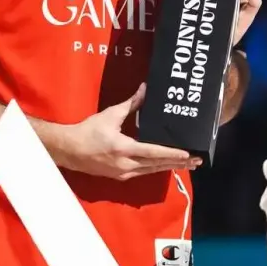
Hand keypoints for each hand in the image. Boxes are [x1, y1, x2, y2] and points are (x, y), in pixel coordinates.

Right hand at [55, 85, 201, 180]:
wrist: (69, 150)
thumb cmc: (88, 131)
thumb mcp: (110, 115)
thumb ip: (131, 104)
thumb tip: (146, 89)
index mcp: (124, 149)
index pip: (153, 152)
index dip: (172, 154)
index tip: (188, 154)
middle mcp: (126, 165)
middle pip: (157, 165)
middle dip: (178, 163)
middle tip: (197, 160)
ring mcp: (123, 173)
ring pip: (152, 171)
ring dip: (170, 167)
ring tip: (188, 165)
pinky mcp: (121, 176)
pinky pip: (144, 172)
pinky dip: (157, 168)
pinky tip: (166, 165)